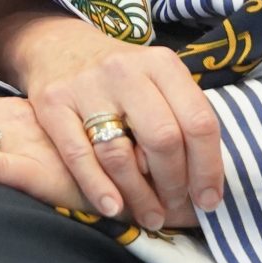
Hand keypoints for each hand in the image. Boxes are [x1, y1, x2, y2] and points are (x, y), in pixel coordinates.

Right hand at [0, 8, 225, 230]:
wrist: (59, 46)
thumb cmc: (122, 76)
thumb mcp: (159, 80)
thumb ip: (181, 118)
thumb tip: (206, 181)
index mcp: (161, 64)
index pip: (198, 121)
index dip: (208, 167)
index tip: (209, 200)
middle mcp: (125, 70)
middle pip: (162, 139)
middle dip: (175, 184)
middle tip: (176, 208)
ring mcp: (86, 86)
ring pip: (119, 153)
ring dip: (139, 195)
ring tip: (150, 216)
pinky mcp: (52, 102)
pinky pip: (79, 156)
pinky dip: (98, 187)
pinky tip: (113, 207)